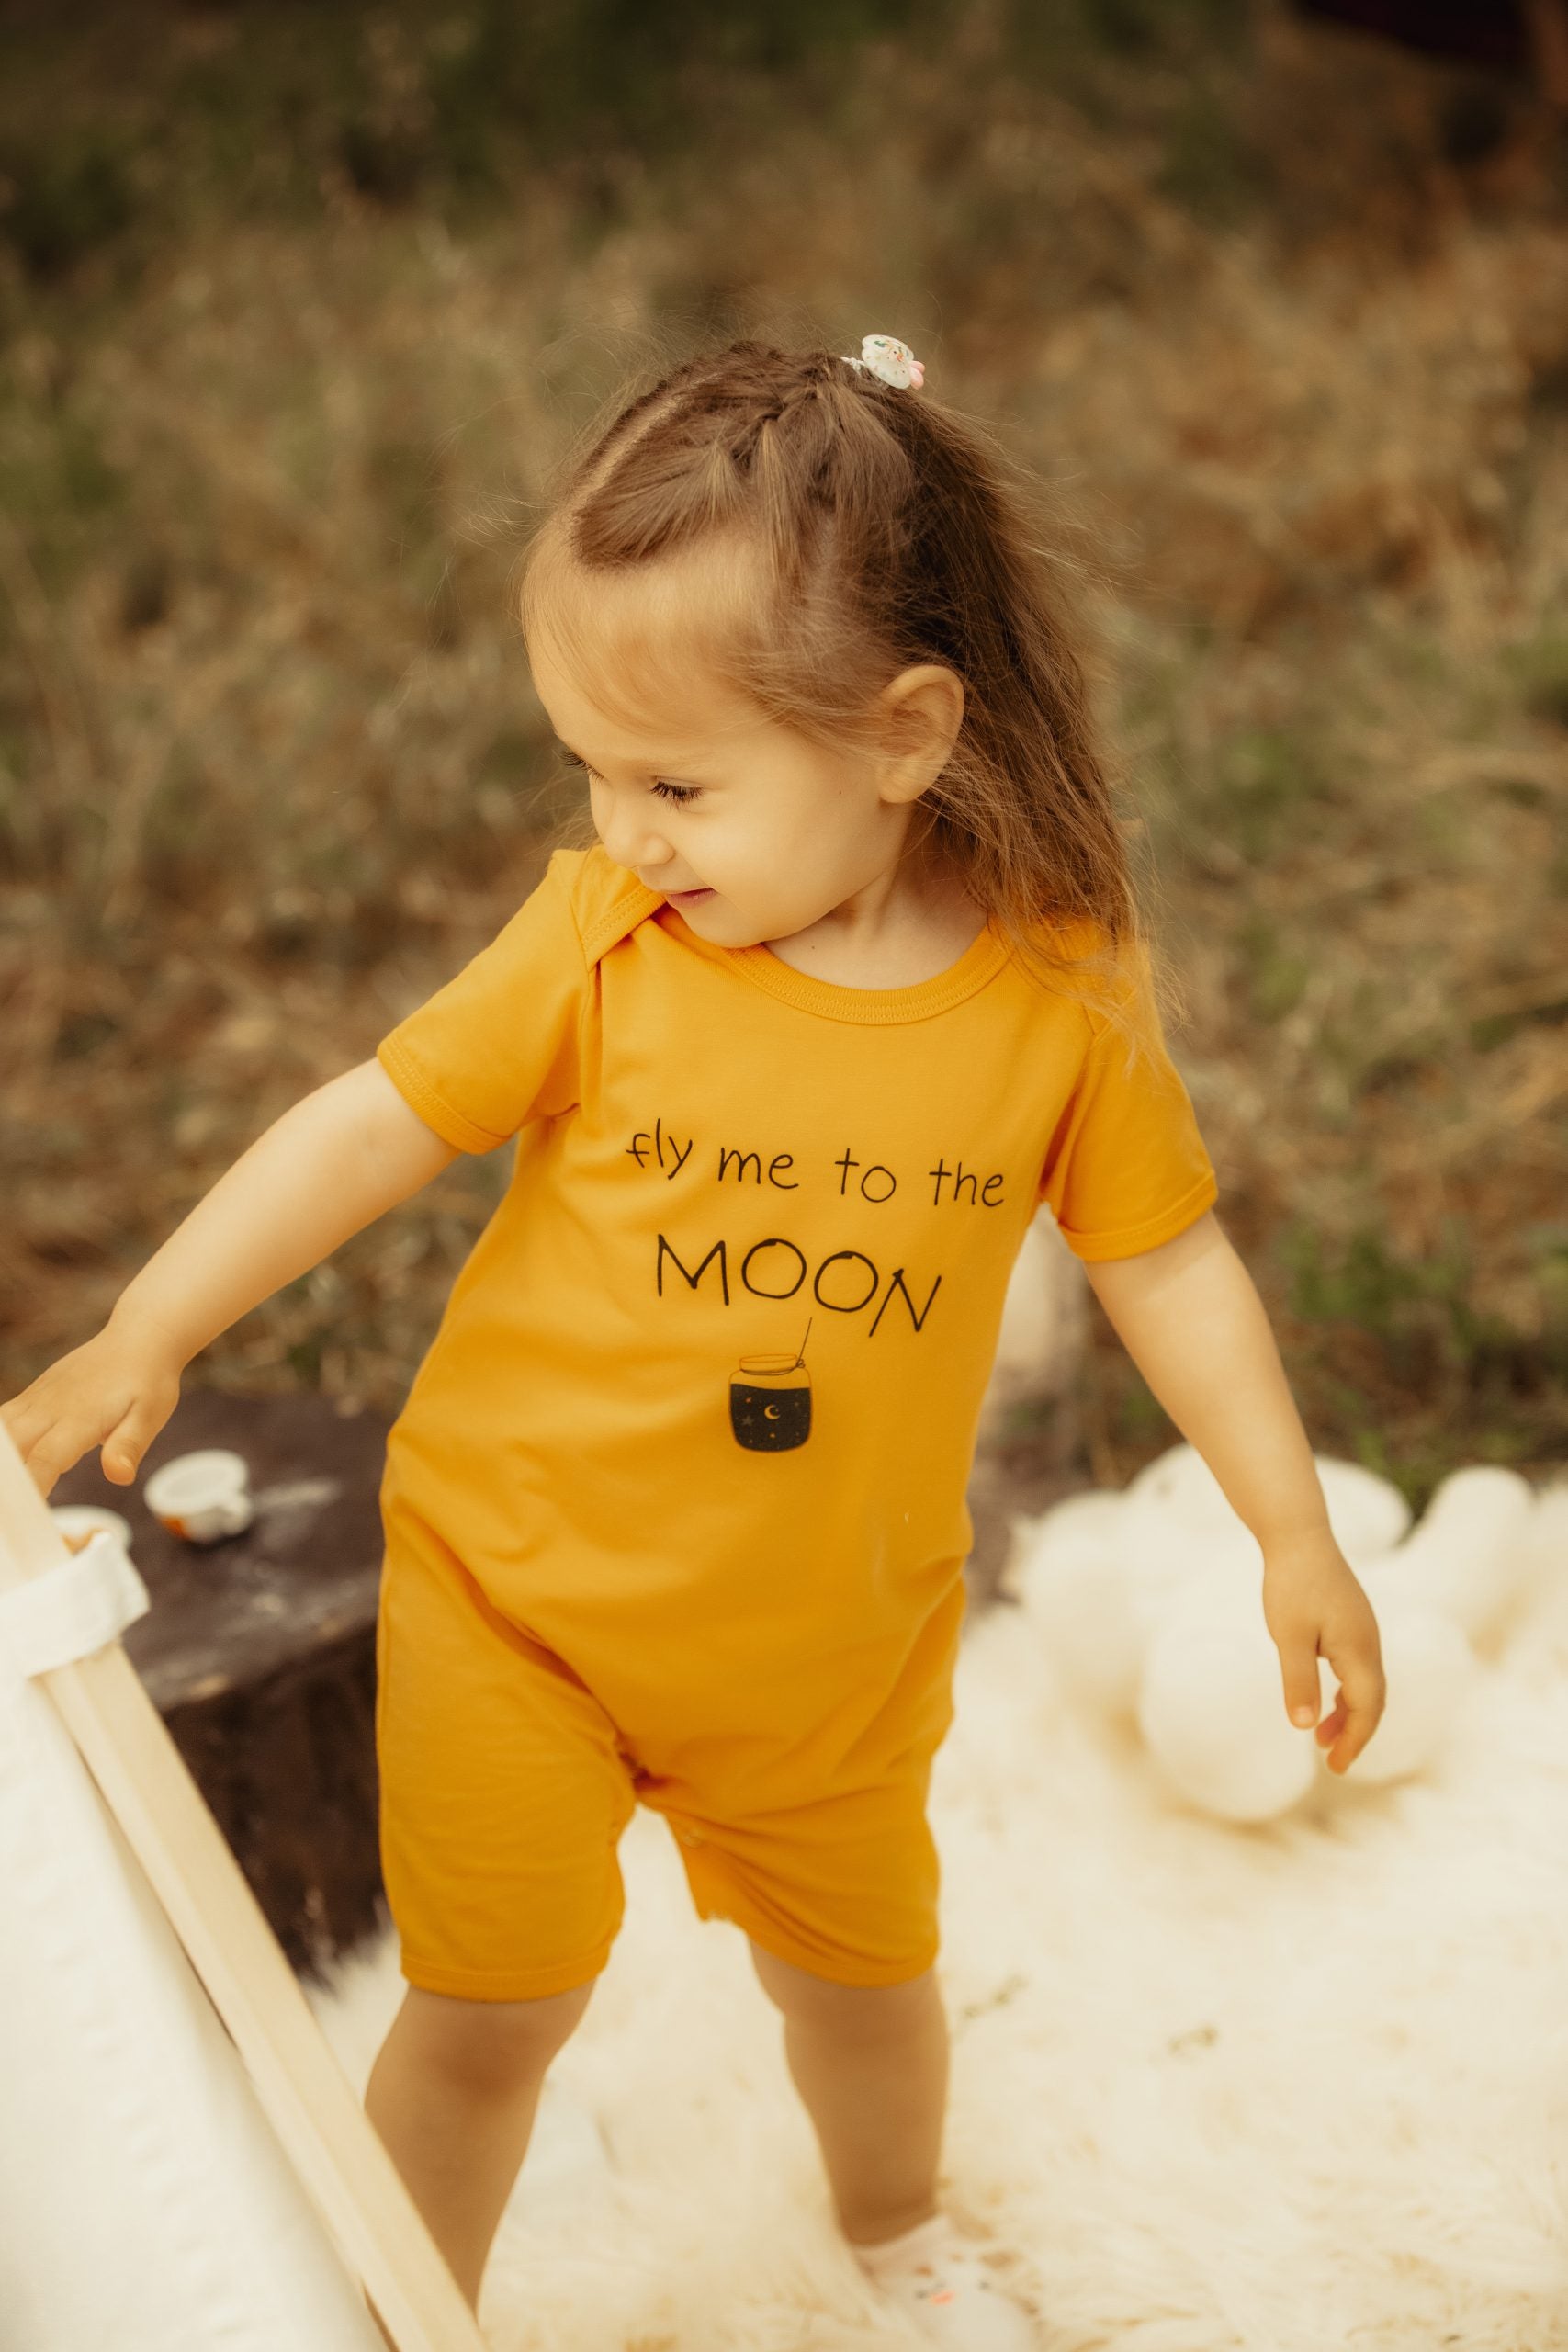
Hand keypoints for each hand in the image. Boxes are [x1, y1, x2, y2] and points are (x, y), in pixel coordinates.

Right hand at [0, 1318, 182, 1501]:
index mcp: (79, 1417)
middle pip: (10, 1447)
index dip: (32, 1488)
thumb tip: (120, 1476)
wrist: (139, 1339)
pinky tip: (7, 1467)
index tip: (26, 1518)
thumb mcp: (150, 1415)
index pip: (45, 1459)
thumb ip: (128, 1445)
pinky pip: (2, 1422)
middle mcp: (49, 1408)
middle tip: (8, 1516)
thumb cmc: (148, 1382)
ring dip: (1, 1463)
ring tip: (7, 1495)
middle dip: (5, 1481)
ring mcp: (36, 1400)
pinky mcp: (31, 1397)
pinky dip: (0, 1446)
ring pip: (1, 1432)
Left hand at [1260, 1527, 1385, 1773]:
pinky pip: (1358, 1667)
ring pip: (1366, 1684)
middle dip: (1355, 1733)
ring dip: (1349, 1713)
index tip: (1334, 1767)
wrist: (1299, 1536)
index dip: (1354, 1741)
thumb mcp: (1289, 1638)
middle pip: (1372, 1701)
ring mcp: (1363, 1631)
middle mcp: (1369, 1643)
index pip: (1367, 1709)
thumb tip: (1303, 1727)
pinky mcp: (1353, 1621)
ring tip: (1320, 1735)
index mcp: (1359, 1651)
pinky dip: (1345, 1691)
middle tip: (1331, 1761)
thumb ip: (1299, 1682)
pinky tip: (1324, 1696)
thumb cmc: (1292, 1585)